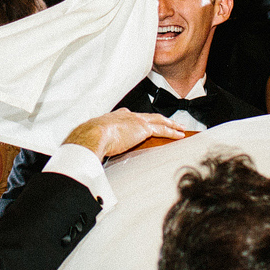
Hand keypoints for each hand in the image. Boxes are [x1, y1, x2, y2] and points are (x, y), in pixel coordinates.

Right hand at [64, 109, 189, 159]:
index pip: (130, 116)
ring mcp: (136, 120)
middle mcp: (127, 115)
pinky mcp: (143, 128)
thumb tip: (94, 154)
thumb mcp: (95, 140)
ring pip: (158, 120)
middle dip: (159, 119)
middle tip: (169, 122)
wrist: (93, 135)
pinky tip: (179, 135)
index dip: (139, 119)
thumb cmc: (90, 139)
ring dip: (170, 124)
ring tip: (179, 128)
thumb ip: (99, 144)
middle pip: (148, 116)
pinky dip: (172, 132)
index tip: (143, 121)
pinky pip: (162, 130)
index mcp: (115, 117)